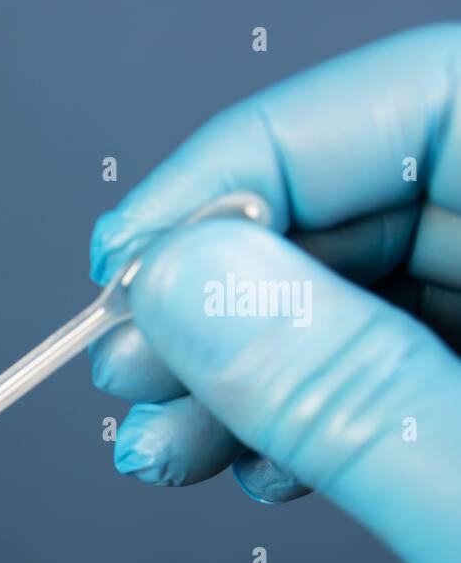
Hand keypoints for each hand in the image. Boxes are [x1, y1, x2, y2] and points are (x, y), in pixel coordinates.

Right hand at [86, 24, 460, 562]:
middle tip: (132, 363)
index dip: (258, 159)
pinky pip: (398, 371)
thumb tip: (190, 284)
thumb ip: (353, 396)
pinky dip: (300, 415)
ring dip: (244, 363)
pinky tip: (249, 461)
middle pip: (392, 195)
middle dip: (230, 284)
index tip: (138, 252)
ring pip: (379, 291)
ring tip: (164, 439)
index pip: (441, 101)